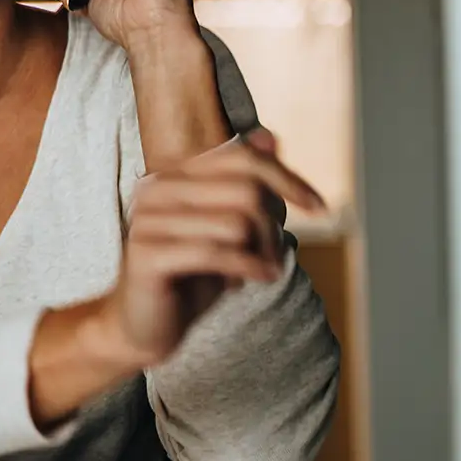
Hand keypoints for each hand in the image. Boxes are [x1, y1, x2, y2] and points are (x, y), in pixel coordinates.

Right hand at [101, 129, 324, 366]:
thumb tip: (270, 135)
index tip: (319, 207)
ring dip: (260, 253)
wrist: (141, 324)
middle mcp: (155, 189)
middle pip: (246, 191)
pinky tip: (257, 280)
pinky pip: (215, 253)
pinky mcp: (147, 255)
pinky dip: (248, 268)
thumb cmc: (189, 276)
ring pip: (236, 224)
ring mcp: (147, 220)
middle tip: (271, 258)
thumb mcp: (225, 226)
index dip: (288, 180)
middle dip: (272, 229)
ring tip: (254, 271)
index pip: (242, 158)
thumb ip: (246, 184)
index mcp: (173, 174)